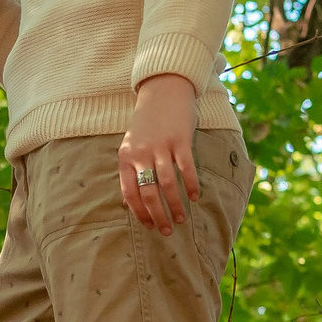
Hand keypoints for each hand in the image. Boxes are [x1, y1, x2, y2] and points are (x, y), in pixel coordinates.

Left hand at [117, 73, 200, 234]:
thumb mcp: (132, 145)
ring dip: (175, 205)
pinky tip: (195, 197)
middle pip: (148, 192)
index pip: (129, 192)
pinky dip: (191, 185)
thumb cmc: (147, 123)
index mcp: (126, 157)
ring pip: (167, 184)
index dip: (139, 212)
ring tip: (181, 219)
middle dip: (158, 215)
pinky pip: (186, 168)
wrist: (163, 90)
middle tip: (167, 231)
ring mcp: (160, 146)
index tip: (149, 226)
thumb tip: (129, 203)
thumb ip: (131, 171)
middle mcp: (140, 153)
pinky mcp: (180, 139)